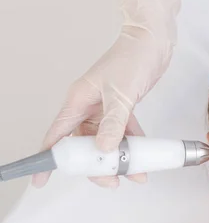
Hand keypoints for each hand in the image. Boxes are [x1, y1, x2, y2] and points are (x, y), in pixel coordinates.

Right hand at [32, 0, 180, 187]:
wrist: (153, 41)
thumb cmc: (133, 58)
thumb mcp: (121, 95)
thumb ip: (114, 123)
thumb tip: (103, 149)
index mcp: (78, 101)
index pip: (57, 136)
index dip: (49, 159)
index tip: (41, 180)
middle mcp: (88, 106)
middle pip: (84, 144)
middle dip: (96, 165)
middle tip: (112, 181)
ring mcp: (106, 107)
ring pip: (106, 140)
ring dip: (119, 157)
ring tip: (135, 174)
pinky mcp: (123, 106)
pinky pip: (124, 131)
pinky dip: (132, 144)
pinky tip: (143, 155)